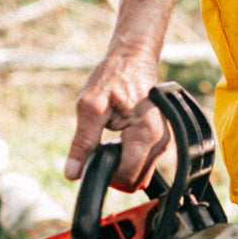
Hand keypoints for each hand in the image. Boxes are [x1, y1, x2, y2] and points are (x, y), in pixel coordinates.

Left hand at [63, 0, 193, 190]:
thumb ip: (82, 142)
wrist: (133, 57)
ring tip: (109, 140)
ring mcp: (164, 142)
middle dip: (114, 173)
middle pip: (136, 180)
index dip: (106, 175)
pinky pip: (144, 164)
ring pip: (141, 175)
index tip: (92, 160)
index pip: (127, 176)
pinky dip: (128, 160)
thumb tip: (73, 173)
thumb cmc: (113, 76)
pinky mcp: (161, 141)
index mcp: (146, 133)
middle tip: (98, 149)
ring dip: (121, 166)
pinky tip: (119, 140)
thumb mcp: (90, 106)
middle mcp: (161, 141)